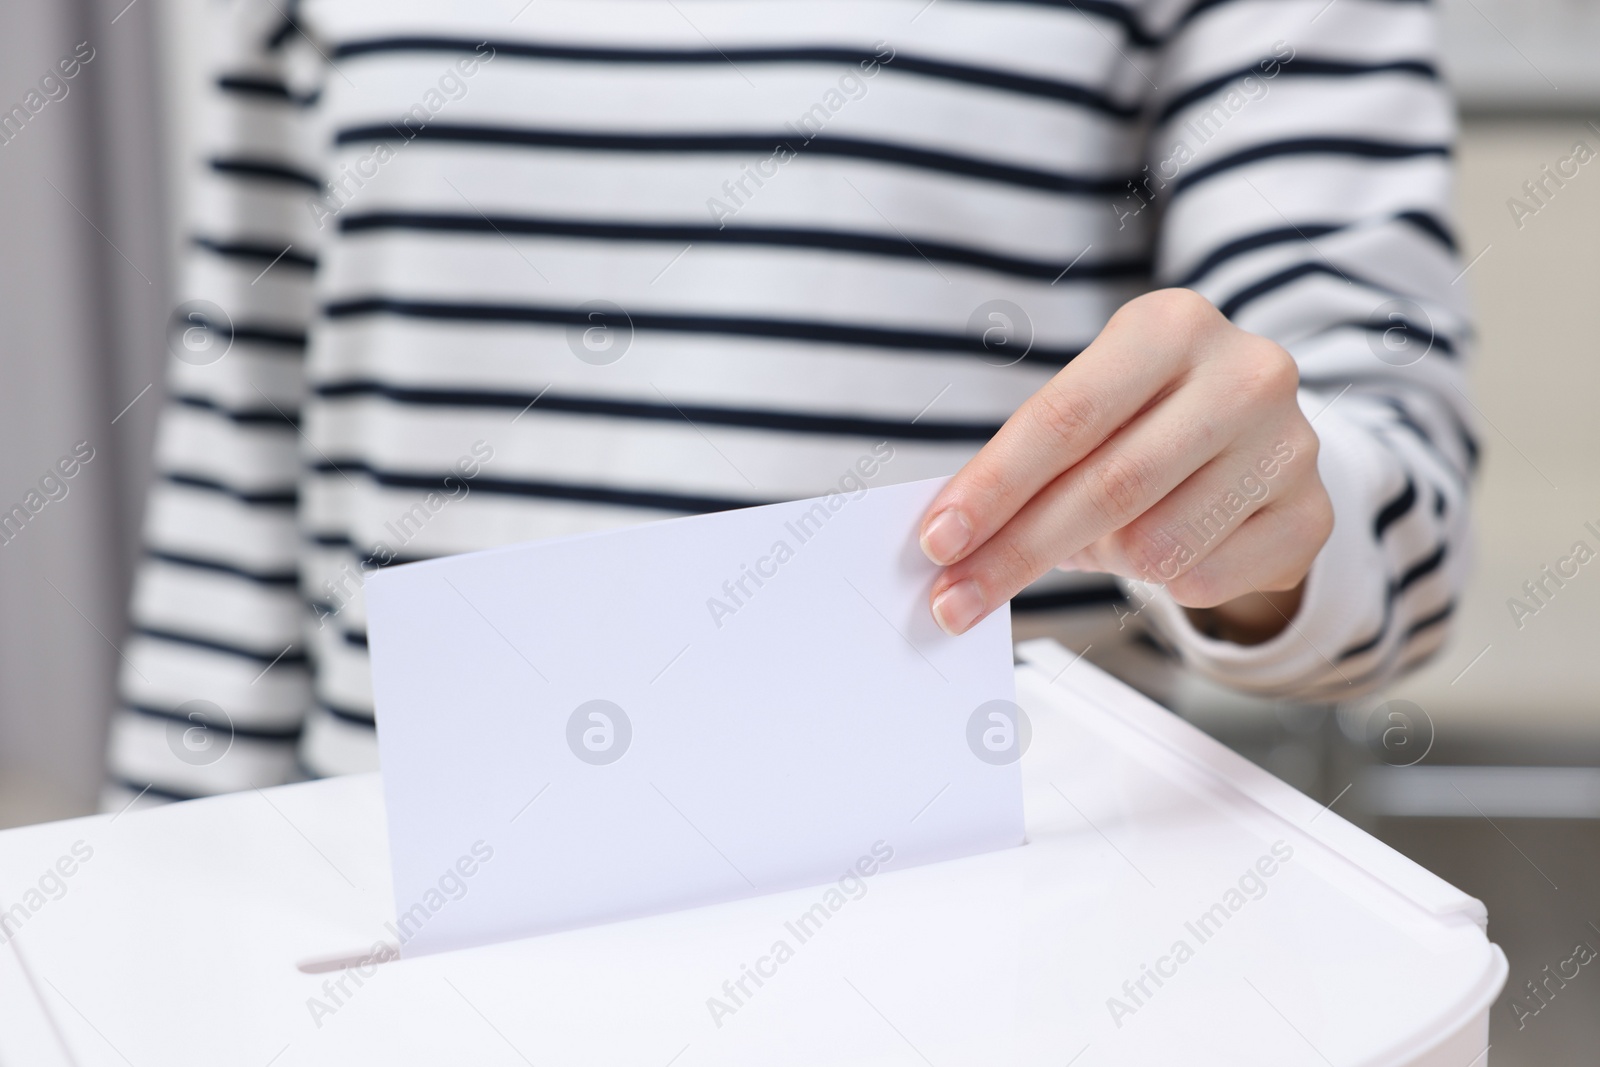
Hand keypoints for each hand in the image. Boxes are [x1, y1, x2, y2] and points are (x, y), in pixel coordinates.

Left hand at [919, 289, 1333, 642]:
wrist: (1258, 440)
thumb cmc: (1145, 421)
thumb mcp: (1089, 410)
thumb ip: (1027, 460)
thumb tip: (950, 539)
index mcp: (1171, 324)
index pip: (1065, 417)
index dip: (994, 487)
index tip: (937, 542)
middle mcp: (1244, 373)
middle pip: (1105, 489)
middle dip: (1015, 553)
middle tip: (954, 601)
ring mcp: (1290, 445)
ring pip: (1153, 546)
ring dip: (1099, 559)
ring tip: (1101, 536)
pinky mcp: (1312, 515)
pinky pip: (1200, 580)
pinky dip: (1157, 583)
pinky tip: (1165, 543)